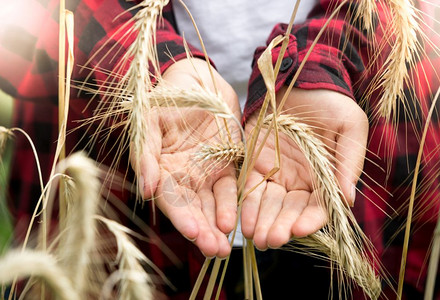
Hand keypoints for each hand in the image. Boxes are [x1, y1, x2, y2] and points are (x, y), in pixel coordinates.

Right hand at [135, 58, 240, 257]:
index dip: (181, 217)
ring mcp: (204, 173)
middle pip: (192, 210)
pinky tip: (233, 221)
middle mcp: (182, 177)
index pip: (170, 200)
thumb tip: (147, 192)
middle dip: (203, 231)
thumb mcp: (149, 122)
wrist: (197, 80)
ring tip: (224, 247)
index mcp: (160, 169)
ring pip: (210, 205)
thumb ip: (146, 155)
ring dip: (217, 226)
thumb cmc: (167, 98)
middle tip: (215, 251)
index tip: (194, 233)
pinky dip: (231, 204)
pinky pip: (229, 188)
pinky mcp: (226, 165)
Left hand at [241, 87, 367, 249]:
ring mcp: (276, 173)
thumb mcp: (349, 126)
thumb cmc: (330, 102)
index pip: (319, 206)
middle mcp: (300, 181)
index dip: (310, 220)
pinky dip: (246, 203)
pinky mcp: (254, 162)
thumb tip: (346, 199)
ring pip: (268, 204)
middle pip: (290, 211)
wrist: (300, 77)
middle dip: (281, 227)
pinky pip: (249, 186)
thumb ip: (349, 161)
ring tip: (255, 237)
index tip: (299, 229)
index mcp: (325, 176)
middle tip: (270, 240)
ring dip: (262, 222)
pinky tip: (242, 218)